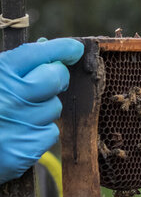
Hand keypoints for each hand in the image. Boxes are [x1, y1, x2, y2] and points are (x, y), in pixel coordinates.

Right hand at [0, 38, 83, 183]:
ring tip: (18, 114)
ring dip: (44, 108)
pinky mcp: (23, 151)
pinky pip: (50, 134)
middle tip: (48, 81)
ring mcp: (18, 125)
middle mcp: (9, 98)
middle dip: (56, 77)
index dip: (61, 48)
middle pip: (55, 78)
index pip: (36, 54)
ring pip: (54, 108)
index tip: (75, 49)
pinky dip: (39, 133)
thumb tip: (47, 46)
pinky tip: (18, 133)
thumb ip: (13, 65)